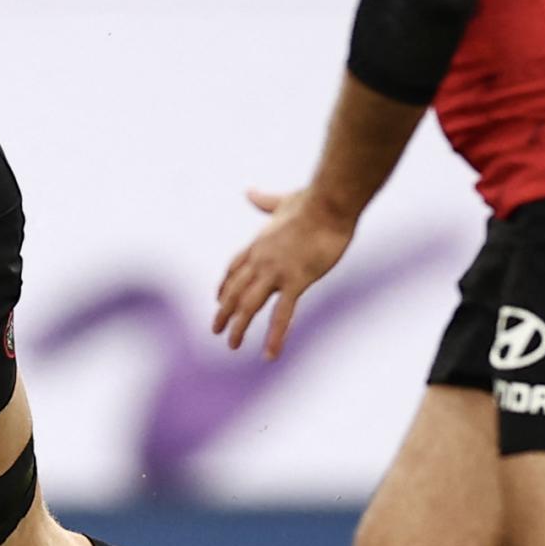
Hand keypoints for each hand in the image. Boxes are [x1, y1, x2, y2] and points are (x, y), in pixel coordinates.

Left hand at [212, 187, 356, 359]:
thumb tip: (249, 191)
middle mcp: (260, 260)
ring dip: (238, 326)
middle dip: (224, 311)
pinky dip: (275, 337)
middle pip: (234, 290)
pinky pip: (282, 315)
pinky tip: (269, 354)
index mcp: (258, 244)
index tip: (218, 298)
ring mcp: (275, 272)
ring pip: (249, 305)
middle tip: (216, 329)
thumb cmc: (312, 201)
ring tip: (232, 344)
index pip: (233, 269)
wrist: (328, 203)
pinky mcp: (296, 281)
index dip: (225, 285)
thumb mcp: (283, 201)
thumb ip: (265, 201)